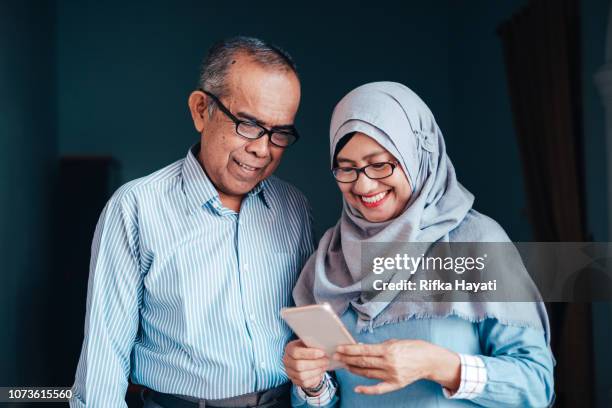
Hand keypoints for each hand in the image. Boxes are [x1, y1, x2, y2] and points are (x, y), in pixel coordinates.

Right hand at [283, 340, 329, 393]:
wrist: (307, 359)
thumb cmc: (309, 349)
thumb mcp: (310, 343)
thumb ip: (314, 343)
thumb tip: (325, 347)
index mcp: (289, 349)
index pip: (296, 352)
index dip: (310, 353)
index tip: (322, 353)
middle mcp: (287, 361)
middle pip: (299, 365)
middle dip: (315, 364)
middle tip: (326, 361)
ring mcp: (289, 372)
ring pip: (302, 376)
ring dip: (316, 371)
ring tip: (324, 366)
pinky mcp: (295, 381)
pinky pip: (305, 383)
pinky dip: (314, 379)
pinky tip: (320, 373)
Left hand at [334, 339, 459, 394]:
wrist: (430, 360)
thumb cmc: (413, 347)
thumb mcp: (395, 341)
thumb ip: (379, 346)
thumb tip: (362, 348)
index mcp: (388, 350)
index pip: (363, 350)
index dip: (349, 350)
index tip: (339, 348)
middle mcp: (389, 363)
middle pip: (363, 362)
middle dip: (347, 359)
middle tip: (337, 356)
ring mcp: (392, 375)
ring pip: (368, 374)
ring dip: (354, 370)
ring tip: (345, 366)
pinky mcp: (396, 384)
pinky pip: (379, 389)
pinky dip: (367, 390)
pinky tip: (357, 388)